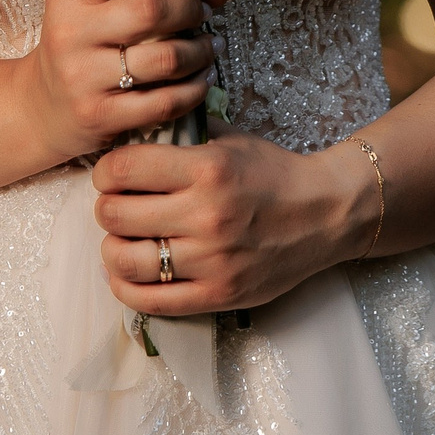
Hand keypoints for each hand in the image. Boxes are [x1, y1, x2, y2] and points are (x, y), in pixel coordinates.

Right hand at [15, 0, 234, 164]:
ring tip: (211, 47)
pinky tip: (202, 79)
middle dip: (192, 10)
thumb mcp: (97, 7)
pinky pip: (164, 102)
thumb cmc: (83, 45)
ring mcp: (83, 77)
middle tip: (204, 14)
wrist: (40, 107)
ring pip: (165, 59)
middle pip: (151, 10)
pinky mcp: (100, 115)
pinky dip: (195, 89)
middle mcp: (71, 32)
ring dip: (202, 52)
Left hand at [92, 120, 369, 316]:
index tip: (112, 174)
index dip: (106, 171)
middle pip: (116, 215)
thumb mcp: (233, 139)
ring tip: (123, 239)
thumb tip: (133, 132)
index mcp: (208, 169)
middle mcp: (207, 215)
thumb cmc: (275, 174)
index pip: (124, 169)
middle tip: (117, 205)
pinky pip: (150, 301)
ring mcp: (212, 260)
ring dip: (113, 248)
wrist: (327, 214)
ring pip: (125, 261)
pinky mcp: (218, 294)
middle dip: (107, 207)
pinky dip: (125, 287)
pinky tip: (129, 272)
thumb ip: (184, 134)